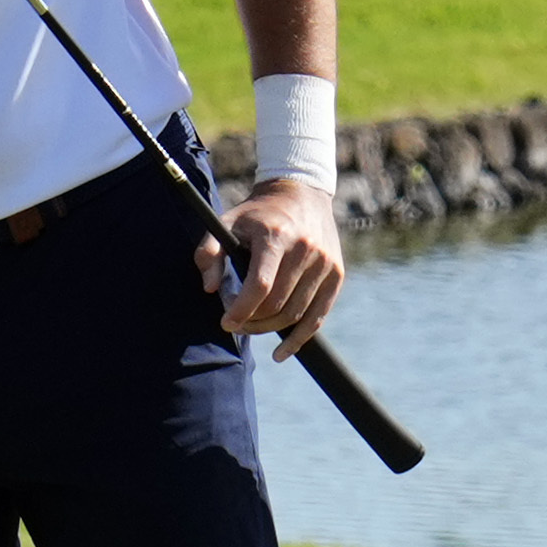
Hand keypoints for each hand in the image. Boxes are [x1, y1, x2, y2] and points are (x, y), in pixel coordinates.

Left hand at [196, 174, 343, 358]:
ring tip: (252, 327)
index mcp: (276, 236)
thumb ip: (209, 252)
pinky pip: (318, 317)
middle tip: (235, 323)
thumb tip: (209, 289)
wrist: (301, 193)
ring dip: (270, 329)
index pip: (260, 284)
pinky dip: (298, 338)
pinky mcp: (336, 274)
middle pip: (277, 303)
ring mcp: (324, 263)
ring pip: (295, 313)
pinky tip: (281, 353)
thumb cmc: (258, 214)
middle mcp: (305, 249)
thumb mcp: (227, 222)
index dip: (241, 309)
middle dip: (252, 320)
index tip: (226, 322)